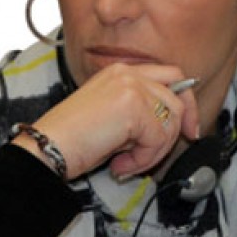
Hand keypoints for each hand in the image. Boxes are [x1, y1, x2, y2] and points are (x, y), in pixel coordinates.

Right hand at [12, 63, 199, 179]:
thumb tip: (174, 124)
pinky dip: (143, 159)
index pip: (171, 76)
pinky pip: (158, 138)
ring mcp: (132, 87)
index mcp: (122, 71)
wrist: (48, 148)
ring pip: (170, 121)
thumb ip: (140, 111)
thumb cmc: (73, 139)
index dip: (185, 103)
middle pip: (178, 96)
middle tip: (163, 152)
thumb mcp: (113, 116)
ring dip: (153, 151)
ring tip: (127, 162)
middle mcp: (128, 73)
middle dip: (179, 127)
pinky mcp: (133, 105)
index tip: (189, 127)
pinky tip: (120, 165)